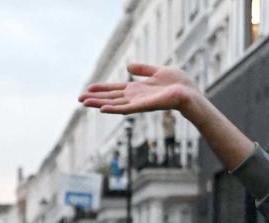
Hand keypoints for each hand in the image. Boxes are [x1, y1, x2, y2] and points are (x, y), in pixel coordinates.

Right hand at [80, 63, 197, 115]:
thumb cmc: (178, 84)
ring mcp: (139, 103)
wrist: (189, 93)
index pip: (115, 90)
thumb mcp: (158, 71)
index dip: (102, 89)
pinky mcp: (144, 106)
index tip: (88, 89)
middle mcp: (135, 98)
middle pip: (111, 98)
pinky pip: (126, 109)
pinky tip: (103, 109)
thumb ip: (143, 69)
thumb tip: (129, 66)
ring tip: (85, 103)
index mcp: (137, 90)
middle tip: (79, 99)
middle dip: (95, 98)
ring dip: (99, 104)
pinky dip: (114, 109)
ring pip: (115, 104)